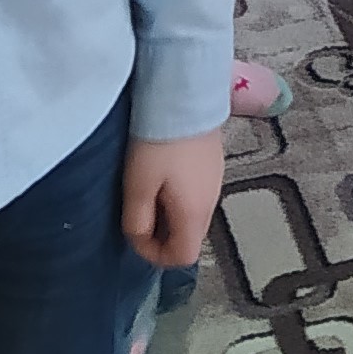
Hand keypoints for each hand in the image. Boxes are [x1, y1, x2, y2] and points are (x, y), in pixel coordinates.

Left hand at [123, 129, 227, 268]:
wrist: (185, 96)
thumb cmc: (159, 142)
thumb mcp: (137, 186)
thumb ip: (137, 221)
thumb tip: (139, 238)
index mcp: (194, 214)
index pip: (183, 257)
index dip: (156, 255)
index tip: (136, 235)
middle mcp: (211, 201)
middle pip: (189, 237)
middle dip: (161, 234)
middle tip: (138, 210)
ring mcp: (216, 181)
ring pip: (192, 214)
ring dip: (168, 213)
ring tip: (148, 188)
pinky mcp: (214, 163)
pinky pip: (196, 193)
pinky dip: (178, 194)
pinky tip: (163, 171)